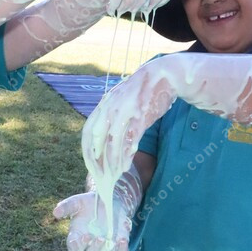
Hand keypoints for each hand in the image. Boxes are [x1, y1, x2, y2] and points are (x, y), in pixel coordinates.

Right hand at [53, 191, 131, 250]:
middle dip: (94, 250)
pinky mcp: (118, 246)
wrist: (109, 201)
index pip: (74, 247)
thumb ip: (67, 206)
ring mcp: (104, 248)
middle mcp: (89, 246)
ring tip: (113, 243)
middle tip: (100, 239)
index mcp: (77, 237)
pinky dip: (122, 250)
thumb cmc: (89, 203)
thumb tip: (55, 212)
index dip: (78, 245)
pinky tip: (122, 240)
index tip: (85, 236)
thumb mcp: (78, 202)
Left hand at [82, 58, 179, 183]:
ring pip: (113, 141)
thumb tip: (102, 137)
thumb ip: (111, 115)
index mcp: (104, 104)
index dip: (87, 151)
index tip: (91, 166)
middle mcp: (110, 108)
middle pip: (96, 139)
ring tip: (115, 174)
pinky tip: (127, 164)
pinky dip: (127, 153)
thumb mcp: (121, 100)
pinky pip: (130, 138)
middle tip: (101, 176)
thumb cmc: (143, 91)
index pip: (88, 132)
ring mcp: (125, 111)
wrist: (163, 74)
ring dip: (113, 161)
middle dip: (97, 160)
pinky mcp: (141, 115)